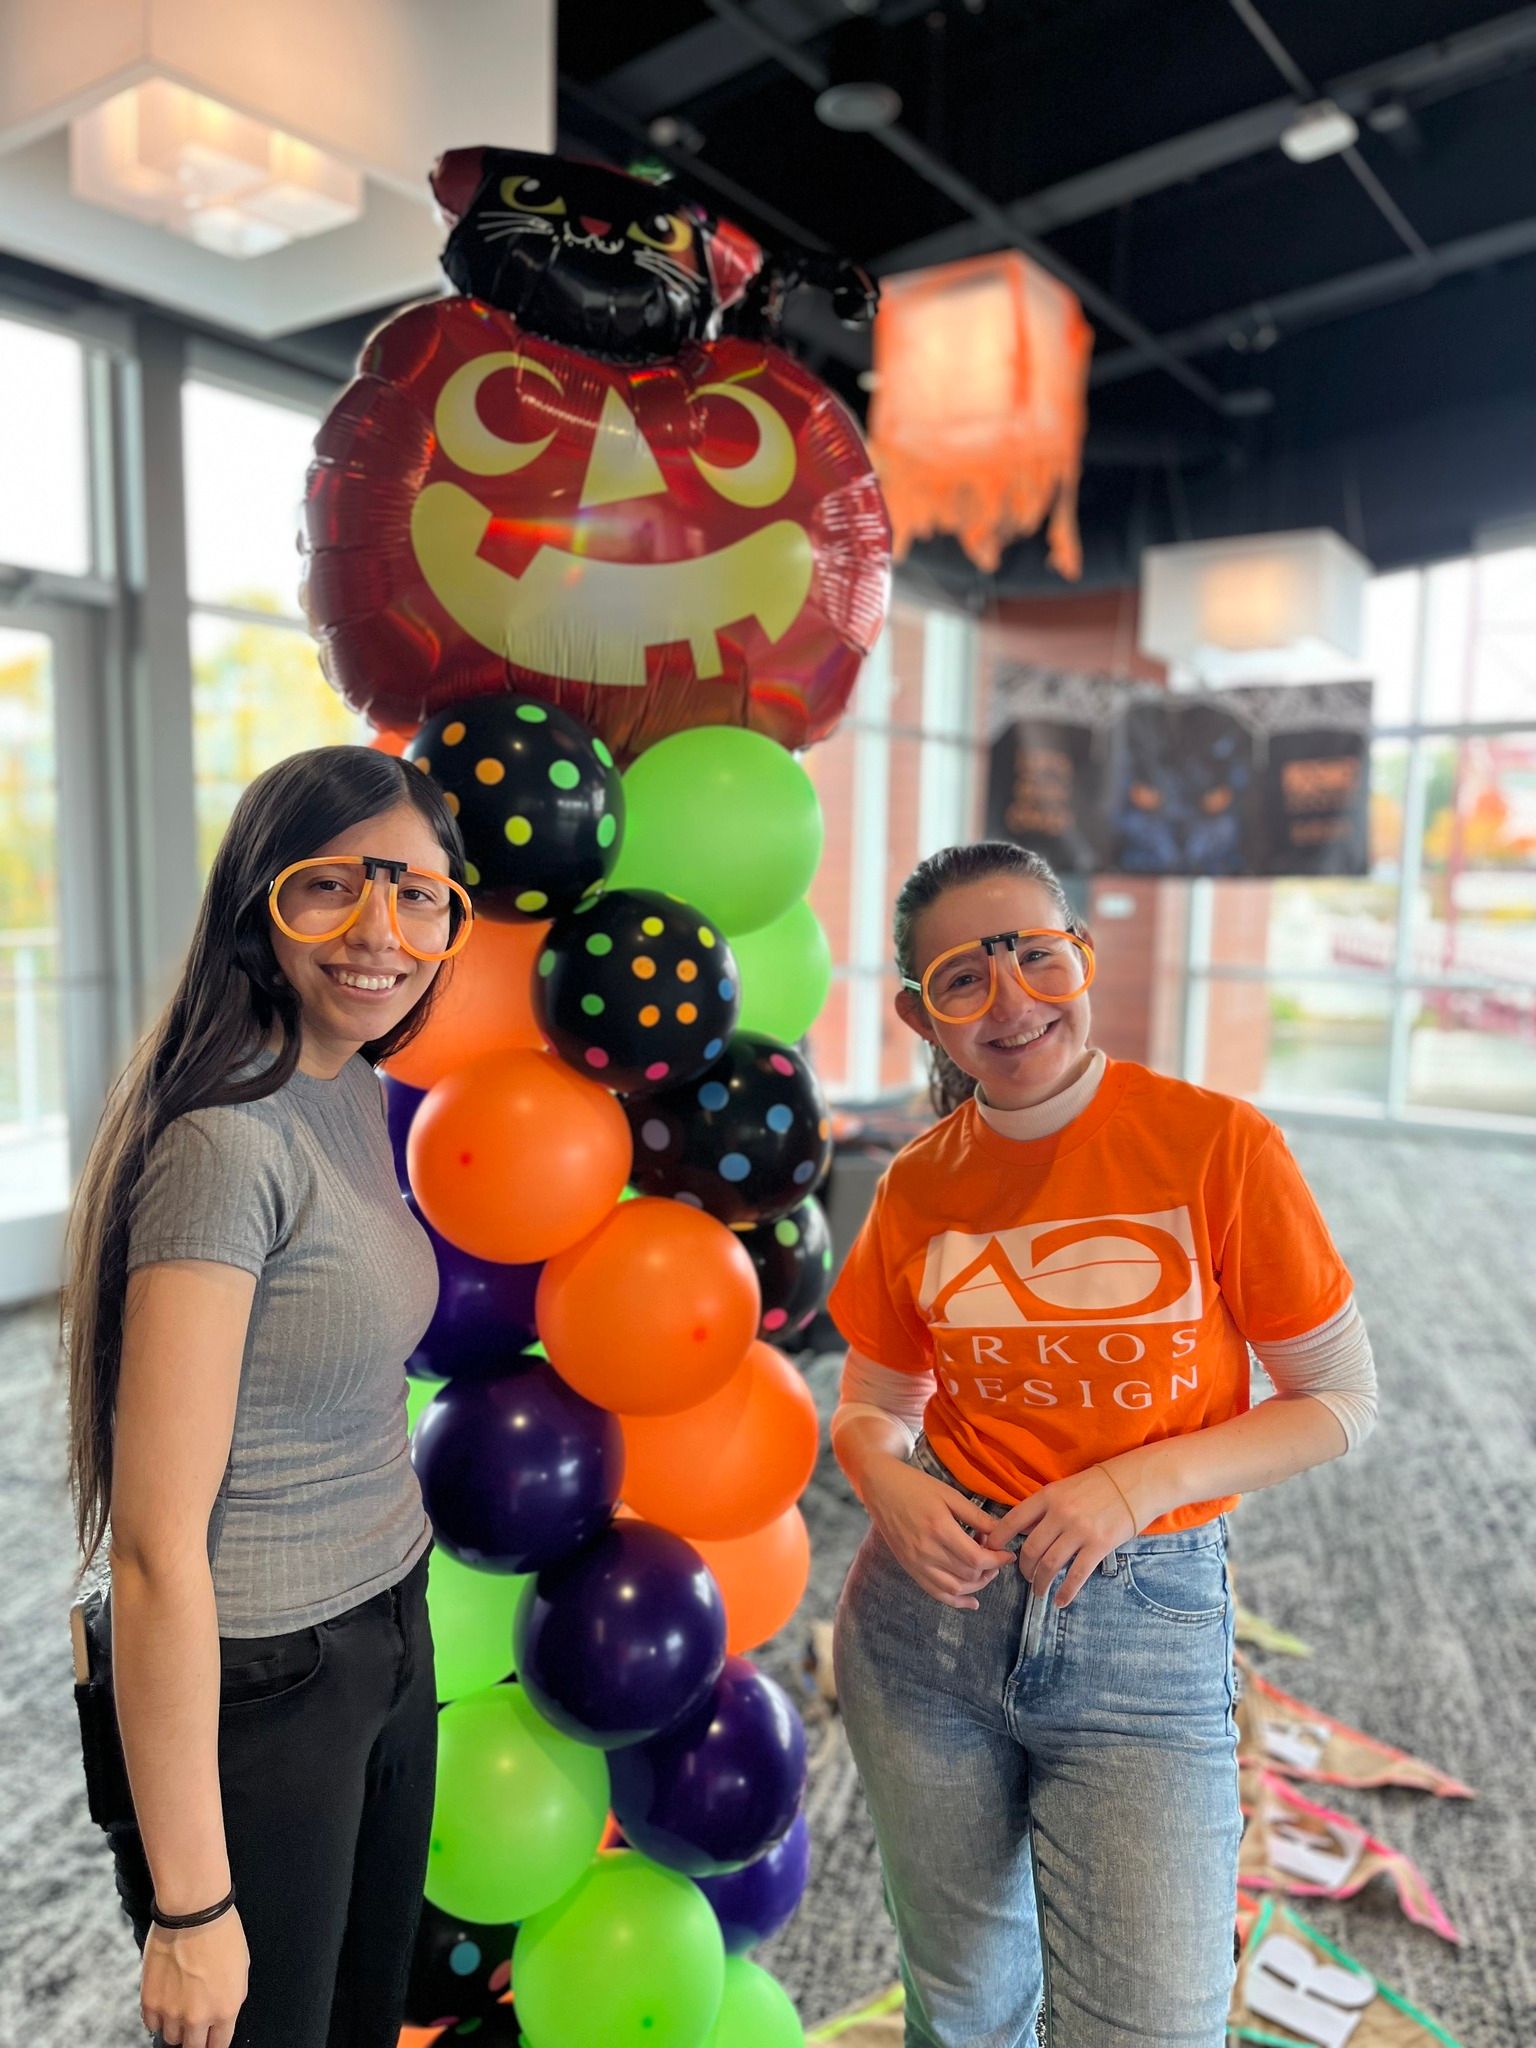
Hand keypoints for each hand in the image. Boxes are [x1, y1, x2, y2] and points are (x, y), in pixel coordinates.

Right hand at [141, 1906, 248, 2047]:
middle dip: (196, 2040)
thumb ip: (231, 1998)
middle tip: (195, 2028)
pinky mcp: (150, 2002)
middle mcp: (198, 2018)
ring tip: (180, 2007)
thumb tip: (222, 2014)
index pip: (219, 2045)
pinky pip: (152, 2024)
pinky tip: (165, 2002)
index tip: (211, 2039)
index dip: (215, 2042)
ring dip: (177, 2027)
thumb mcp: (242, 1968)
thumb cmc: (222, 1933)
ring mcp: (171, 2012)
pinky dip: (158, 2018)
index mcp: (226, 2010)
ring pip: (171, 2038)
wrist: (193, 1912)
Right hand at [861, 1457, 1007, 1609]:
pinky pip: (935, 1592)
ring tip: (985, 1571)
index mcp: (939, 1528)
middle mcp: (926, 1551)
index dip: (997, 1560)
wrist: (880, 1487)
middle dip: (989, 1568)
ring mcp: (916, 1563)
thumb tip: (1003, 1533)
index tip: (1008, 1553)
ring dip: (976, 1585)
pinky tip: (972, 1601)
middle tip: (994, 1553)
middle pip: (968, 1575)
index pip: (976, 1558)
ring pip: (954, 1589)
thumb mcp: (950, 1495)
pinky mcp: (910, 1568)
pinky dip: (956, 1601)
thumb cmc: (916, 1486)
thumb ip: (977, 1516)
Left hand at [989, 1466, 1138, 1610]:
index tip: (991, 1551)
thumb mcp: (1065, 1488)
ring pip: (1049, 1565)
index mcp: (1048, 1496)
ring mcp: (1080, 1530)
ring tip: (1039, 1590)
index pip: (1013, 1520)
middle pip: (1030, 1549)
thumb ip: (1045, 1508)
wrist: (1137, 1482)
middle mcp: (1060, 1513)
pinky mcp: (1099, 1546)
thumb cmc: (1099, 1485)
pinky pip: (1076, 1575)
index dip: (998, 1538)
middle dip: (1024, 1568)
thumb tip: (1023, 1531)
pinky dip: (1065, 1592)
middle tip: (1025, 1576)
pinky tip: (1060, 1601)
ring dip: (1040, 1583)